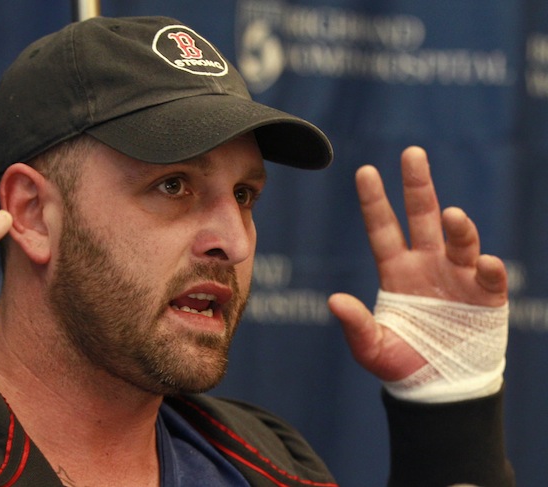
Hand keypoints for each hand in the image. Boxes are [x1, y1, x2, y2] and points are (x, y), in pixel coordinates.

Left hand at [328, 147, 507, 380]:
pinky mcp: (486, 295)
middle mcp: (428, 265)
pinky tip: (484, 262)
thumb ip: (356, 324)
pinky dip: (489, 266)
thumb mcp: (372, 346)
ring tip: (451, 214)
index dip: (374, 201)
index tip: (365, 171)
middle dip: (418, 185)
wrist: (440, 387)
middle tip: (412, 153)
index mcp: (397, 271)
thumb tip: (333, 300)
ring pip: (459, 240)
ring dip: (457, 225)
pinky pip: (489, 275)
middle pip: (422, 216)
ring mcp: (458, 276)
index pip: (383, 229)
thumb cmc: (402, 363)